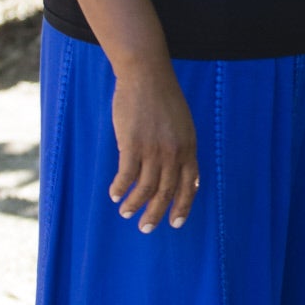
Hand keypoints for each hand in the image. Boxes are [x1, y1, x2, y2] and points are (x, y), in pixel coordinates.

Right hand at [109, 59, 198, 232]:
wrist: (147, 76)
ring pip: (145, 188)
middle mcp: (174, 153)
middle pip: (166, 192)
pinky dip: (119, 188)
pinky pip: (126, 175)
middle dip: (156, 214)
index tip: (175, 223)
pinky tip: (114, 195)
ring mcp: (153, 149)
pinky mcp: (132, 144)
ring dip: (134, 204)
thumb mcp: (183, 125)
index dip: (182, 206)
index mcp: (189, 148)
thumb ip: (183, 149)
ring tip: (126, 213)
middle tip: (146, 228)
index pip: (190, 186)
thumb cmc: (164, 99)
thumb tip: (186, 174)